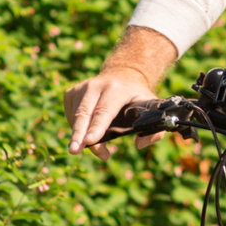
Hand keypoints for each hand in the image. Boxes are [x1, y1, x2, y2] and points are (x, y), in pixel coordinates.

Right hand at [65, 27, 179, 154]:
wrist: (122, 74)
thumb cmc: (136, 96)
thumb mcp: (151, 107)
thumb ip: (155, 129)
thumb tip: (140, 144)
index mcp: (117, 89)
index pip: (105, 111)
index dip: (97, 127)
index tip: (90, 141)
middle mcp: (96, 85)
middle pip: (84, 114)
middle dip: (78, 134)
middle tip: (73, 151)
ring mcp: (81, 87)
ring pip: (76, 118)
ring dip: (81, 136)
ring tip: (94, 145)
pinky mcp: (71, 92)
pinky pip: (70, 116)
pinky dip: (77, 129)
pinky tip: (87, 130)